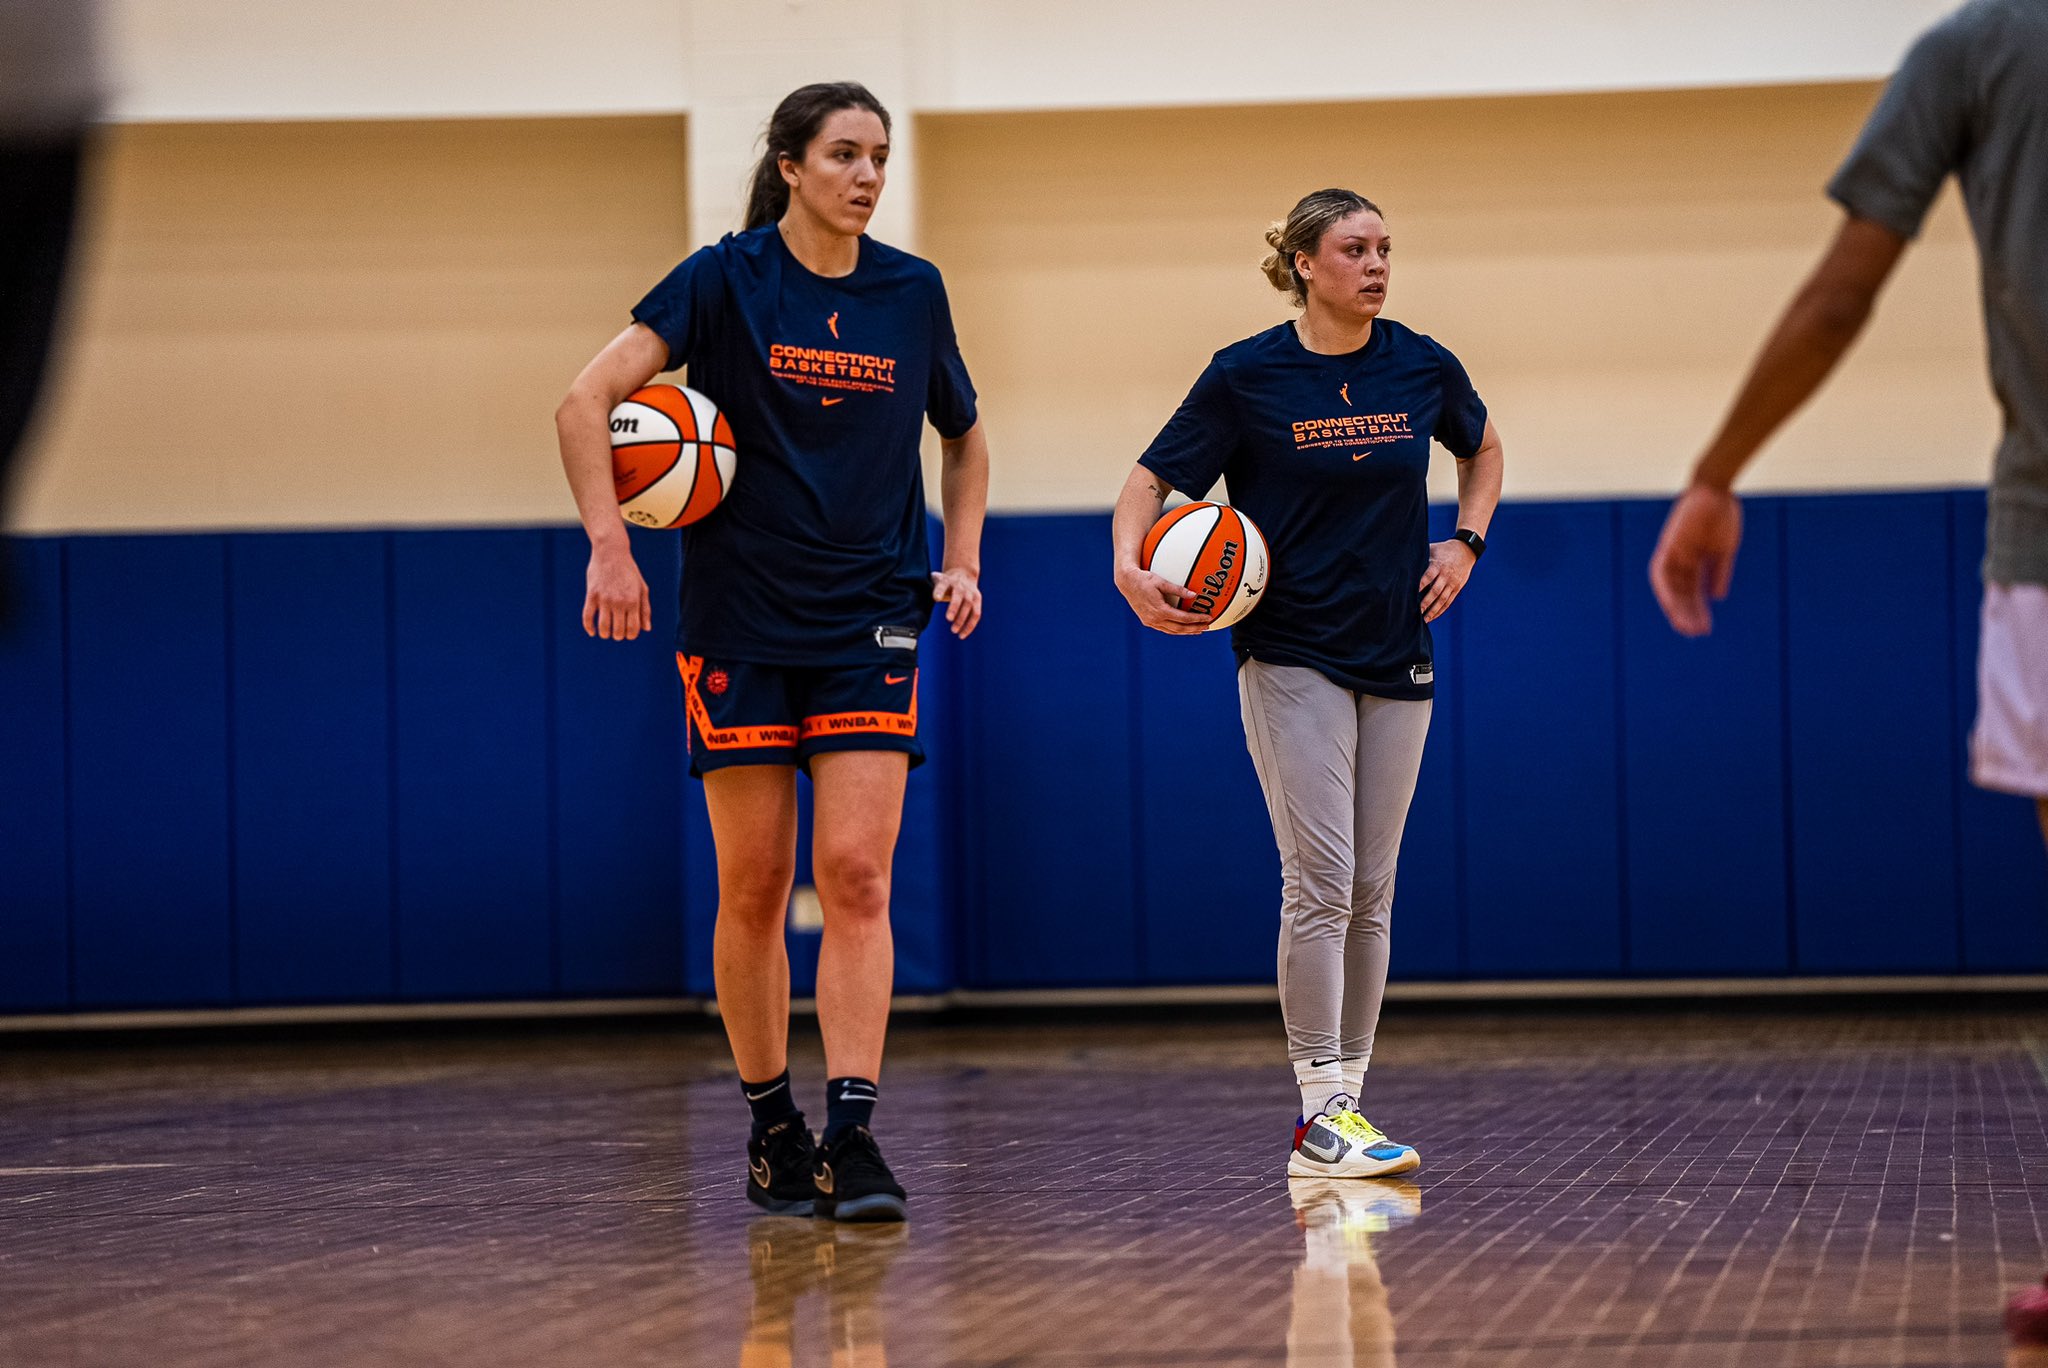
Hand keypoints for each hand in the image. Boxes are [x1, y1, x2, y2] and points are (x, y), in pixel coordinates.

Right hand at [583, 542, 649, 640]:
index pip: (633, 629)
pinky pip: (587, 617)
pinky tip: (592, 632)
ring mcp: (604, 599)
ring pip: (603, 627)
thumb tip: (646, 629)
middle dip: (619, 636)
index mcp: (633, 601)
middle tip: (617, 633)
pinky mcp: (591, 595)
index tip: (628, 633)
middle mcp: (619, 602)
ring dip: (605, 634)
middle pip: (618, 631)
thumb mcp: (642, 588)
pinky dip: (589, 628)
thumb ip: (645, 609)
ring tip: (606, 633)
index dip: (631, 635)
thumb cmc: (629, 571)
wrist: (611, 552)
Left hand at [931, 568, 983, 638]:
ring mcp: (971, 593)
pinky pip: (976, 614)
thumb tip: (913, 595)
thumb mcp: (936, 579)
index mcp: (948, 580)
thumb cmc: (945, 581)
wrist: (963, 573)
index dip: (939, 591)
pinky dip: (970, 625)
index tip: (935, 598)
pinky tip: (962, 635)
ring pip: (968, 606)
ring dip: (962, 619)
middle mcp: (960, 586)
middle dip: (954, 607)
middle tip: (948, 619)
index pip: (943, 585)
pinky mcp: (977, 600)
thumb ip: (928, 587)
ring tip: (954, 631)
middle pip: (959, 596)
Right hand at [1114, 564, 1211, 634]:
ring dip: (1186, 632)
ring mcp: (1150, 622)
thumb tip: (1194, 594)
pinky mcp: (1147, 621)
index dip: (1197, 619)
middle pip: (1179, 628)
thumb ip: (1178, 589)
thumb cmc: (1144, 579)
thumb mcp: (1161, 582)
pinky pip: (1164, 629)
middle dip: (1194, 628)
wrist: (1126, 583)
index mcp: (1160, 610)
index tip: (1208, 617)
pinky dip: (1175, 630)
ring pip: (1172, 631)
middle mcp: (1155, 619)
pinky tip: (1182, 628)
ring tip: (1198, 630)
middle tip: (1207, 626)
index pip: (1183, 618)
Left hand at [1419, 540, 1475, 622]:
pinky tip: (1433, 616)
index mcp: (1438, 565)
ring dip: (1433, 610)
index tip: (1411, 594)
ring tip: (1424, 620)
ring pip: (1442, 599)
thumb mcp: (1432, 549)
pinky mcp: (1457, 588)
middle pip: (1435, 591)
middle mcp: (1445, 575)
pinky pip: (1448, 601)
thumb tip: (1402, 559)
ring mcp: (1452, 583)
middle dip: (1425, 603)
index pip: (1428, 577)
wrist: (1465, 550)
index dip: (1420, 585)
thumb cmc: (1443, 550)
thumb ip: (1420, 556)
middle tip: (1416, 612)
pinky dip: (1441, 610)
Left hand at [1649, 485, 1741, 636]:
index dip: (1697, 610)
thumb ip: (1718, 572)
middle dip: (1686, 614)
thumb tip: (1717, 597)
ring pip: (1670, 588)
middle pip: (1680, 593)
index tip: (1703, 628)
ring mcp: (1672, 554)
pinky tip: (1673, 606)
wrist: (1716, 490)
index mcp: (1694, 562)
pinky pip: (1661, 573)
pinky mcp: (1667, 546)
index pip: (1692, 592)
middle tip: (1693, 634)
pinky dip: (1666, 590)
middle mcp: (1680, 561)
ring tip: (1685, 627)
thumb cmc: (1721, 516)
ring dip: (1676, 607)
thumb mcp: (1723, 550)